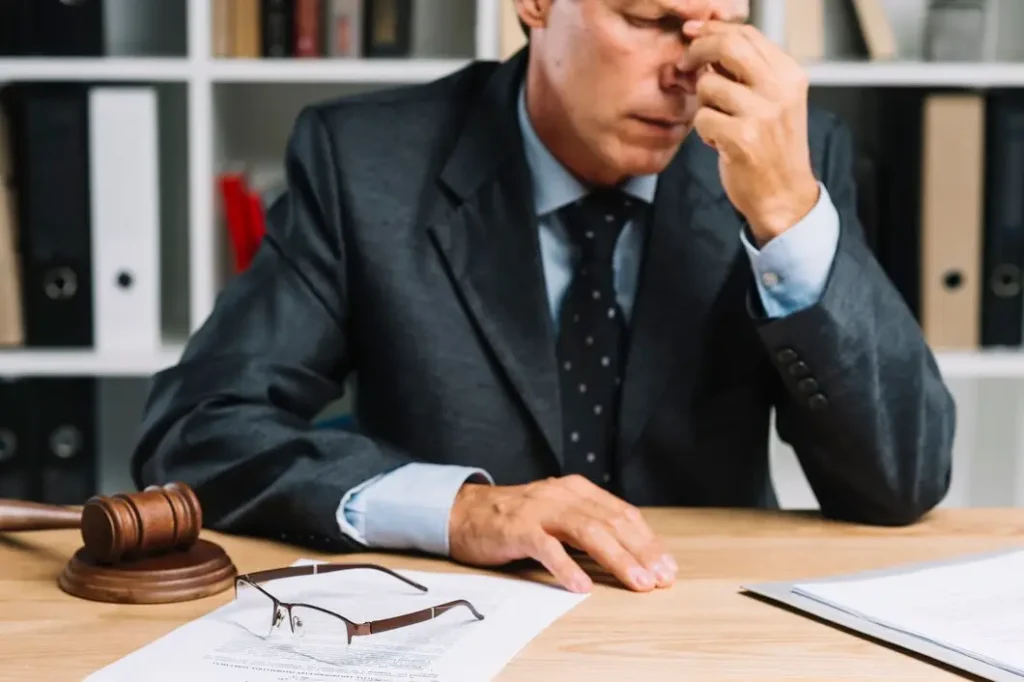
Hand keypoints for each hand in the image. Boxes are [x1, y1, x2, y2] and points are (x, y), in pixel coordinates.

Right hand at [448, 475, 676, 592]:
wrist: (463, 511)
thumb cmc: (514, 519)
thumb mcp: (557, 514)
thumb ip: (587, 527)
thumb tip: (628, 554)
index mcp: (576, 490)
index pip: (622, 513)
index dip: (647, 540)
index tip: (666, 566)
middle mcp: (563, 495)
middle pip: (611, 522)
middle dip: (641, 552)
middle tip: (661, 578)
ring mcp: (540, 510)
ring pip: (588, 532)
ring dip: (616, 559)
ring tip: (636, 581)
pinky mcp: (517, 529)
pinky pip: (547, 548)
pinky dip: (567, 568)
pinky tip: (582, 587)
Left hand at [682, 19, 818, 245]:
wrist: (784, 196)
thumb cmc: (773, 149)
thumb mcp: (773, 101)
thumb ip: (747, 71)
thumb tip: (707, 38)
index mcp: (789, 75)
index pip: (747, 34)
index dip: (713, 30)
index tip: (693, 34)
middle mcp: (779, 89)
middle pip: (727, 46)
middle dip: (698, 51)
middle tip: (685, 64)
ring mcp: (761, 113)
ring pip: (708, 85)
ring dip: (704, 105)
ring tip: (720, 122)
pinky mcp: (741, 138)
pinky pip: (702, 118)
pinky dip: (704, 131)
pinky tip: (720, 143)